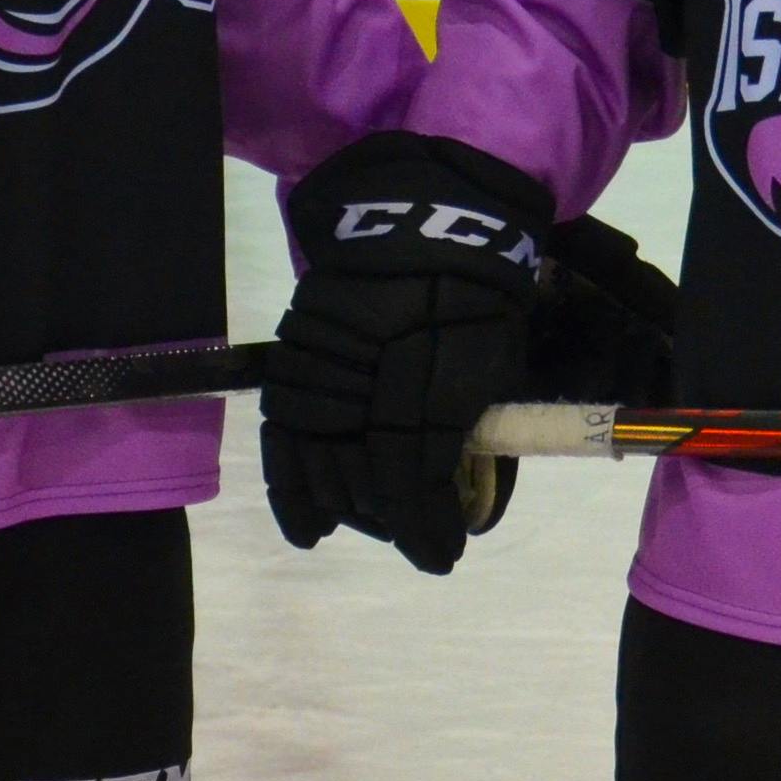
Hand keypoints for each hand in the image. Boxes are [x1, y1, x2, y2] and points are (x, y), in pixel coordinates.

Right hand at [265, 132, 667, 571]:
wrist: (426, 224)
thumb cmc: (478, 298)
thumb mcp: (495, 363)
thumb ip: (474, 427)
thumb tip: (454, 496)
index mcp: (436, 371)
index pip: (416, 469)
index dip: (426, 523)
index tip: (443, 557)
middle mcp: (374, 370)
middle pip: (368, 472)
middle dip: (394, 520)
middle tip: (415, 540)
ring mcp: (328, 361)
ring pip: (325, 459)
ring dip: (349, 507)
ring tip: (371, 528)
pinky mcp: (295, 355)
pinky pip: (284, 434)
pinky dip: (293, 488)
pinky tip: (310, 530)